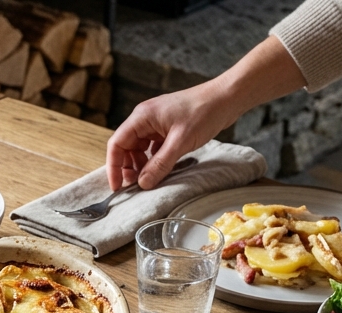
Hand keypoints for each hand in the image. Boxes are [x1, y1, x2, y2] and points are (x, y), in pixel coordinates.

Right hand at [105, 35, 307, 190]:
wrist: (226, 97)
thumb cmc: (204, 112)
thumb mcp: (180, 142)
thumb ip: (160, 164)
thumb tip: (143, 184)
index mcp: (142, 117)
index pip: (117, 144)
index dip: (114, 167)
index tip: (117, 187)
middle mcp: (145, 119)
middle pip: (126, 147)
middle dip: (128, 168)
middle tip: (137, 187)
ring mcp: (156, 124)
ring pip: (140, 149)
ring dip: (142, 165)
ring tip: (151, 179)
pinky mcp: (168, 128)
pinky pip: (154, 147)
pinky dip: (155, 160)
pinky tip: (163, 169)